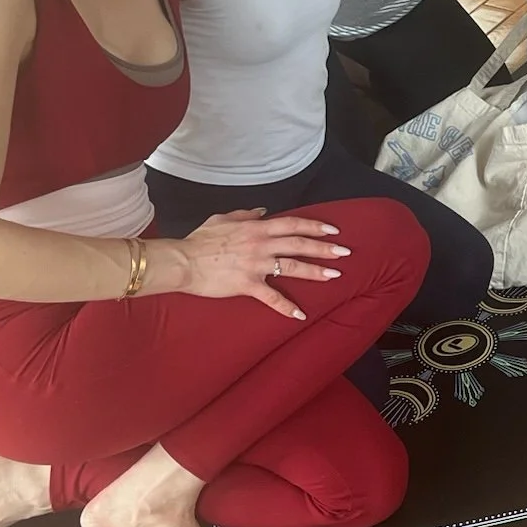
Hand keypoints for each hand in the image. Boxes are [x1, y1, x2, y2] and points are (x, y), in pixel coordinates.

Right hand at [175, 208, 351, 318]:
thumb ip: (245, 214)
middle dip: (324, 248)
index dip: (315, 225)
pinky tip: (300, 314)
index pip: (293, 224)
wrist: (182, 262)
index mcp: (256, 227)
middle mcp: (260, 245)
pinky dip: (287, 307)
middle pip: (300, 244)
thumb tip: (262, 211)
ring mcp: (256, 265)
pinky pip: (272, 297)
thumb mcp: (222, 219)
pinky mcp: (247, 285)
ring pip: (293, 267)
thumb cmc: (199, 241)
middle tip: (344, 252)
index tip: (333, 230)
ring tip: (334, 275)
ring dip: (316, 272)